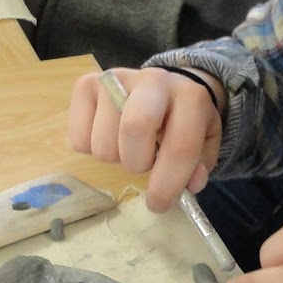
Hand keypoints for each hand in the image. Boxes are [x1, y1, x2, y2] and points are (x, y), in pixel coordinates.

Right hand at [67, 67, 220, 210]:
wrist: (163, 88)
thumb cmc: (181, 121)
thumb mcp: (203, 142)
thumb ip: (200, 165)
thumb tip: (190, 184)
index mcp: (190, 96)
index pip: (181, 145)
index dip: (169, 183)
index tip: (158, 204)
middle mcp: (153, 80)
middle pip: (134, 127)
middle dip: (136, 162)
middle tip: (142, 166)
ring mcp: (116, 79)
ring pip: (102, 142)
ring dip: (115, 158)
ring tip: (128, 146)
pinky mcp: (86, 85)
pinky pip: (79, 138)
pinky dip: (91, 149)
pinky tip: (109, 136)